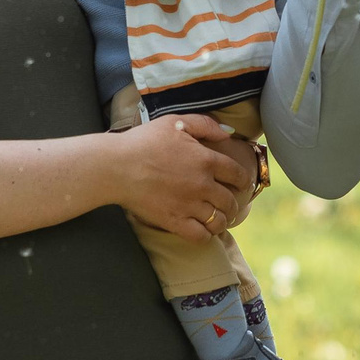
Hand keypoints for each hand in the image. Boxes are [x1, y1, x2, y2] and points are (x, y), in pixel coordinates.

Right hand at [116, 115, 254, 241]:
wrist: (116, 166)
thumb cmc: (144, 141)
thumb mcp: (175, 123)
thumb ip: (205, 124)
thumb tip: (228, 133)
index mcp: (206, 160)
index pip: (238, 175)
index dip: (243, 181)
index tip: (242, 184)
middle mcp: (203, 185)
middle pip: (230, 201)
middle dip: (234, 204)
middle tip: (230, 204)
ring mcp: (189, 205)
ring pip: (218, 221)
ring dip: (222, 221)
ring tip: (218, 219)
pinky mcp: (174, 221)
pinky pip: (200, 236)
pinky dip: (206, 236)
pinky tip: (203, 231)